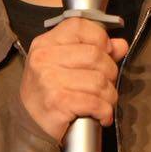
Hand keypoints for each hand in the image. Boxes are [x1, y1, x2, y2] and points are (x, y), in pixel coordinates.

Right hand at [19, 17, 129, 142]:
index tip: (106, 53)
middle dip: (110, 72)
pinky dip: (105, 111)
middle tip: (106, 85)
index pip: (79, 26)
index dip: (100, 38)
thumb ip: (94, 51)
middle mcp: (44, 58)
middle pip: (95, 55)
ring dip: (109, 95)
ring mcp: (49, 79)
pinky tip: (101, 115)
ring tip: (104, 102)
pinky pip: (95, 102)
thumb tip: (120, 45)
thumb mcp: (65, 65)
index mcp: (46, 43)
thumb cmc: (50, 93)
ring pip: (99, 81)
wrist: (30, 125)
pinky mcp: (57, 102)